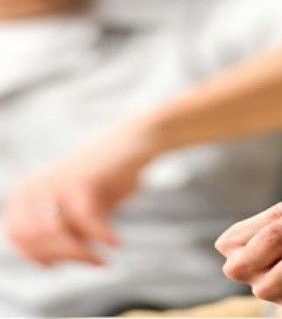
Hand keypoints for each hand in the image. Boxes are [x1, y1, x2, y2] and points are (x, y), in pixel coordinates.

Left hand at [4, 120, 161, 266]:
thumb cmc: (105, 181)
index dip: (41, 256)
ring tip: (104, 261)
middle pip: (37, 240)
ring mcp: (55, 183)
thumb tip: (48, 263)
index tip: (65, 265)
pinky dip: (103, 236)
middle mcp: (34, 187)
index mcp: (25, 193)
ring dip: (82, 254)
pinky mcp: (81, 181)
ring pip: (56, 235)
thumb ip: (58, 231)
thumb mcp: (75, 210)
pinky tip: (117, 243)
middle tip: (96, 263)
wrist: (133, 144)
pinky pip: (86, 220)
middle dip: (67, 257)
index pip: (19, 238)